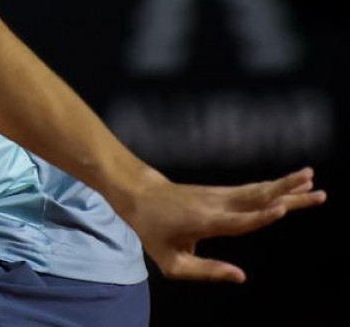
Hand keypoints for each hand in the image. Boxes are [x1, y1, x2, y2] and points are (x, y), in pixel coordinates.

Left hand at [126, 166, 324, 281]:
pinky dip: (274, 186)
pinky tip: (294, 185)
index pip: (238, 220)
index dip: (260, 215)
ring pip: (257, 190)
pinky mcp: (222, 192)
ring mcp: (220, 195)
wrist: (139, 195)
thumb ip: (206, 270)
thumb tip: (241, 276)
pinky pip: (252, 190)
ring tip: (313, 180)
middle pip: (256, 198)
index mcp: (205, 221)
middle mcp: (216, 204)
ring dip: (286, 185)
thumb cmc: (154, 231)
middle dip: (287, 194)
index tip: (283, 208)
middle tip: (318, 191)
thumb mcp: (171, 261)